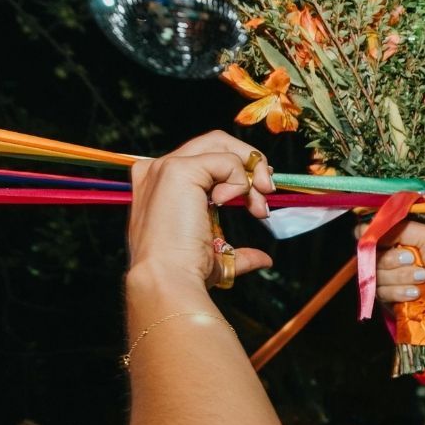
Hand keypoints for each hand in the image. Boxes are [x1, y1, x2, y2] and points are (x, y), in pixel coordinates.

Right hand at [127, 131, 275, 290]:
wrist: (168, 280)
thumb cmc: (184, 273)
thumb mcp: (216, 257)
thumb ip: (239, 252)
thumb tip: (263, 259)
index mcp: (159, 185)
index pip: (204, 159)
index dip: (237, 169)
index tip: (259, 193)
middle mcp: (157, 170)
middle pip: (214, 143)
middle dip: (249, 163)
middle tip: (267, 191)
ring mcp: (166, 167)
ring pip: (221, 144)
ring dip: (251, 170)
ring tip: (260, 202)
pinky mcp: (179, 170)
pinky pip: (226, 161)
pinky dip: (241, 182)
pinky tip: (236, 203)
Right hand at [376, 223, 424, 342]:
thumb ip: (400, 228)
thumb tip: (367, 226)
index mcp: (401, 240)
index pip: (373, 235)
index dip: (367, 236)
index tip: (365, 236)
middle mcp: (392, 258)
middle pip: (372, 256)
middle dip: (392, 259)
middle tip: (413, 260)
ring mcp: (390, 279)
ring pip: (376, 275)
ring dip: (401, 277)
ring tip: (423, 278)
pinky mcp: (391, 298)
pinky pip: (381, 292)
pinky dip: (399, 292)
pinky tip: (416, 293)